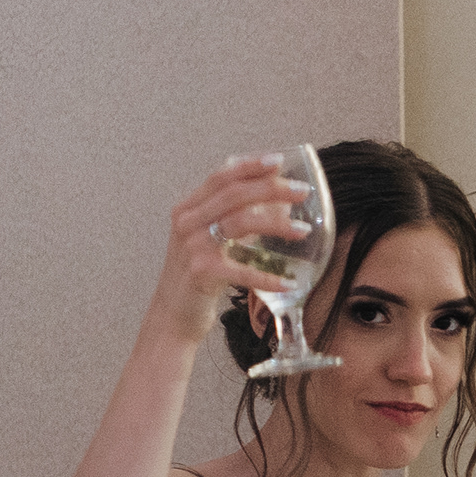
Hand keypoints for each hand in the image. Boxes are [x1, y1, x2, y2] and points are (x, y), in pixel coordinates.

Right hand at [149, 156, 313, 342]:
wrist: (172, 316)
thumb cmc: (199, 278)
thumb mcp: (212, 242)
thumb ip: (237, 220)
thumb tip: (281, 205)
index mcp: (189, 209)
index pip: (220, 178)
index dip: (249, 166)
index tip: (278, 160)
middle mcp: (187, 222)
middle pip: (233, 194)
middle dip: (271, 189)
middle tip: (302, 192)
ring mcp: (192, 247)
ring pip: (239, 223)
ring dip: (276, 224)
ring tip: (303, 230)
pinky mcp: (201, 273)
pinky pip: (241, 270)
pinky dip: (268, 276)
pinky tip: (289, 282)